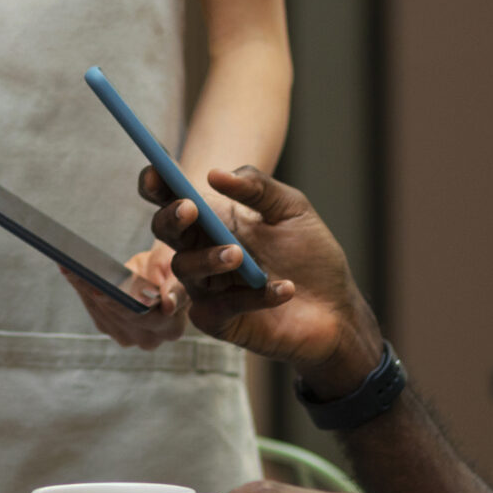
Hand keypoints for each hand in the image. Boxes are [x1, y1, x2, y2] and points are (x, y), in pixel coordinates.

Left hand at [60, 243, 187, 347]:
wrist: (163, 274)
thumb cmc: (173, 269)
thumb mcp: (179, 271)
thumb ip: (176, 288)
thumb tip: (168, 305)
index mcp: (171, 328)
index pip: (142, 317)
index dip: (119, 304)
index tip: (99, 291)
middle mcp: (149, 339)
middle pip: (116, 316)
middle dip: (95, 291)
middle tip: (76, 271)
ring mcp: (128, 337)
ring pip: (101, 313)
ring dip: (84, 288)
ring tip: (69, 267)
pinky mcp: (111, 329)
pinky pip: (93, 309)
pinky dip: (82, 289)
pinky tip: (70, 271)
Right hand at [141, 165, 380, 389]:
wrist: (337, 307)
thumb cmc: (310, 254)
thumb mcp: (291, 209)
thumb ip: (257, 186)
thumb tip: (214, 174)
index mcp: (213, 219)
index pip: (171, 199)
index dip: (156, 185)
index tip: (156, 171)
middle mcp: (201, 251)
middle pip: (166, 231)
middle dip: (171, 218)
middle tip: (191, 209)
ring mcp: (206, 287)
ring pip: (185, 269)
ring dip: (210, 258)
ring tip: (240, 255)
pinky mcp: (218, 321)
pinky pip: (221, 306)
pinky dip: (253, 296)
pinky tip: (285, 288)